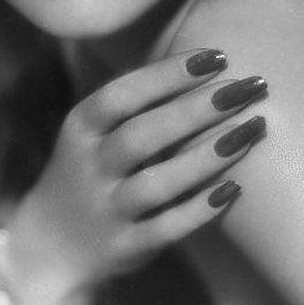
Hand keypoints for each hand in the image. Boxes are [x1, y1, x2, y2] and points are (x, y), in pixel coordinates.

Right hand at [2, 48, 267, 304]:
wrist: (52, 244)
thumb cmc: (92, 168)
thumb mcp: (94, 130)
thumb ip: (136, 101)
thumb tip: (205, 60)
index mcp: (81, 128)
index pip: (121, 94)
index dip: (167, 74)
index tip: (216, 56)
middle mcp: (89, 167)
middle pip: (140, 134)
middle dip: (196, 108)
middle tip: (247, 87)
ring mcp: (106, 210)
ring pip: (156, 183)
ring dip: (206, 156)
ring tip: (251, 129)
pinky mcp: (126, 247)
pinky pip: (166, 229)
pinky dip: (200, 210)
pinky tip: (234, 188)